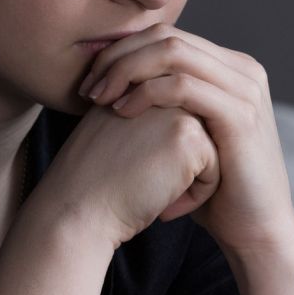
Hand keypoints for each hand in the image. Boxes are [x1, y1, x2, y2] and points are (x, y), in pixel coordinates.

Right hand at [35, 98, 220, 249]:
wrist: (78, 212)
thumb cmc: (95, 182)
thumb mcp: (119, 134)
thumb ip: (148, 117)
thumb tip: (189, 130)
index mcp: (139, 82)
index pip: (181, 125)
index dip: (164, 158)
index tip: (131, 171)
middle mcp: (159, 86)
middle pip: (200, 134)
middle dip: (180, 167)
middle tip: (138, 182)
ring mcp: (175, 107)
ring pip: (212, 150)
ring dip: (189, 181)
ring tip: (150, 190)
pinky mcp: (189, 134)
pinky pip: (215, 169)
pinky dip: (196, 195)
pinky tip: (163, 202)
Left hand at [76, 26, 293, 254]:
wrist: (255, 230)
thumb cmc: (216, 190)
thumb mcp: (189, 137)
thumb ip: (167, 105)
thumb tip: (117, 84)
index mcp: (232, 68)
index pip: (167, 36)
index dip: (122, 51)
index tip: (89, 81)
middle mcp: (244, 70)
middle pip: (168, 36)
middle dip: (119, 57)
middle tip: (88, 87)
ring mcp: (246, 90)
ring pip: (173, 52)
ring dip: (126, 70)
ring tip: (98, 98)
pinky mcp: (241, 115)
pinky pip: (183, 86)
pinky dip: (146, 93)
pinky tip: (121, 112)